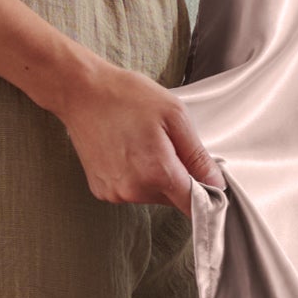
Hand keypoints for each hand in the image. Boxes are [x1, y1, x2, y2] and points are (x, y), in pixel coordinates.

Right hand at [53, 59, 224, 209]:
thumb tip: (215, 183)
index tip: (208, 179)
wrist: (81, 92)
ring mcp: (114, 192)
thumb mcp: (175, 116)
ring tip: (144, 144)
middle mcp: (133, 190)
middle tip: (169, 145)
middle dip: (180, 178)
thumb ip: (198, 156)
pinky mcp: (101, 190)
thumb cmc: (127, 97)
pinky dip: (137, 176)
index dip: (206, 195)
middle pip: (173, 199)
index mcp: (156, 172)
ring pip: (153, 195)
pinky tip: (129, 151)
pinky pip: (132, 191)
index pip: (193, 205)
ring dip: (158, 177)